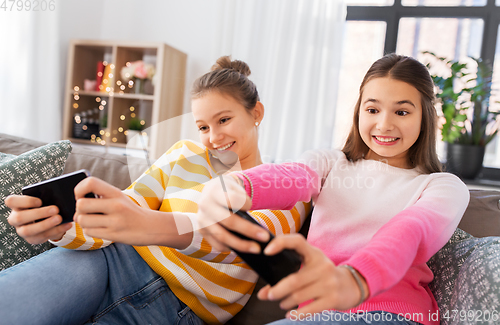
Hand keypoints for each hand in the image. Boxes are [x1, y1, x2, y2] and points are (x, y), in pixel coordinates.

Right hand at [5, 195, 71, 243]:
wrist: (47, 218)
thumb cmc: (44, 204)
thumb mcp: (44, 198)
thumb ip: (47, 196)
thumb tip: (59, 195)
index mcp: (16, 205)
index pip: (11, 201)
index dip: (25, 201)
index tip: (40, 201)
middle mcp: (15, 218)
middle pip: (19, 218)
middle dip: (38, 214)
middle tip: (56, 209)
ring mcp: (21, 230)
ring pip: (28, 231)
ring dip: (45, 224)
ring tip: (60, 218)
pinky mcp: (31, 239)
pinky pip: (42, 237)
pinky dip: (56, 230)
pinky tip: (67, 225)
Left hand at [74, 177, 191, 247]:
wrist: (151, 227)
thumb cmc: (130, 212)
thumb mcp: (119, 198)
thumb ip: (101, 196)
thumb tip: (76, 201)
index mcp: (116, 192)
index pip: (90, 182)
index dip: (79, 189)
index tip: (81, 196)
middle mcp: (116, 205)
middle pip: (81, 205)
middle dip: (79, 210)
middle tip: (86, 212)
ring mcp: (115, 221)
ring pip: (82, 220)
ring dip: (84, 222)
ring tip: (93, 222)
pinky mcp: (114, 235)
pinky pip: (89, 232)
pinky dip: (90, 231)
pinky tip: (100, 229)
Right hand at [197, 175, 269, 252]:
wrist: (212, 190)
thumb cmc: (229, 191)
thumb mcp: (235, 189)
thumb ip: (242, 203)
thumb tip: (255, 229)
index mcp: (214, 191)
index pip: (232, 200)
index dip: (245, 204)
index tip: (251, 206)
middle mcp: (205, 205)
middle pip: (229, 221)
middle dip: (248, 230)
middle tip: (265, 237)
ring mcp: (202, 220)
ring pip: (223, 236)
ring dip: (242, 245)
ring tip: (256, 249)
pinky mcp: (202, 231)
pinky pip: (217, 244)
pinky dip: (231, 248)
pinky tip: (243, 247)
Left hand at [257, 234, 368, 316]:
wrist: (351, 285)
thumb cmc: (323, 274)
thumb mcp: (310, 267)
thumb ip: (287, 275)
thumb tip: (262, 294)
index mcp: (314, 253)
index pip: (297, 241)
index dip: (281, 243)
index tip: (266, 251)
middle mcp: (322, 266)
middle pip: (294, 280)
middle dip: (277, 290)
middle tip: (269, 295)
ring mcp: (329, 283)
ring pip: (299, 295)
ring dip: (285, 302)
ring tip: (282, 303)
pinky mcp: (333, 299)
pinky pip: (309, 309)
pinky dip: (296, 313)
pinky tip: (290, 314)